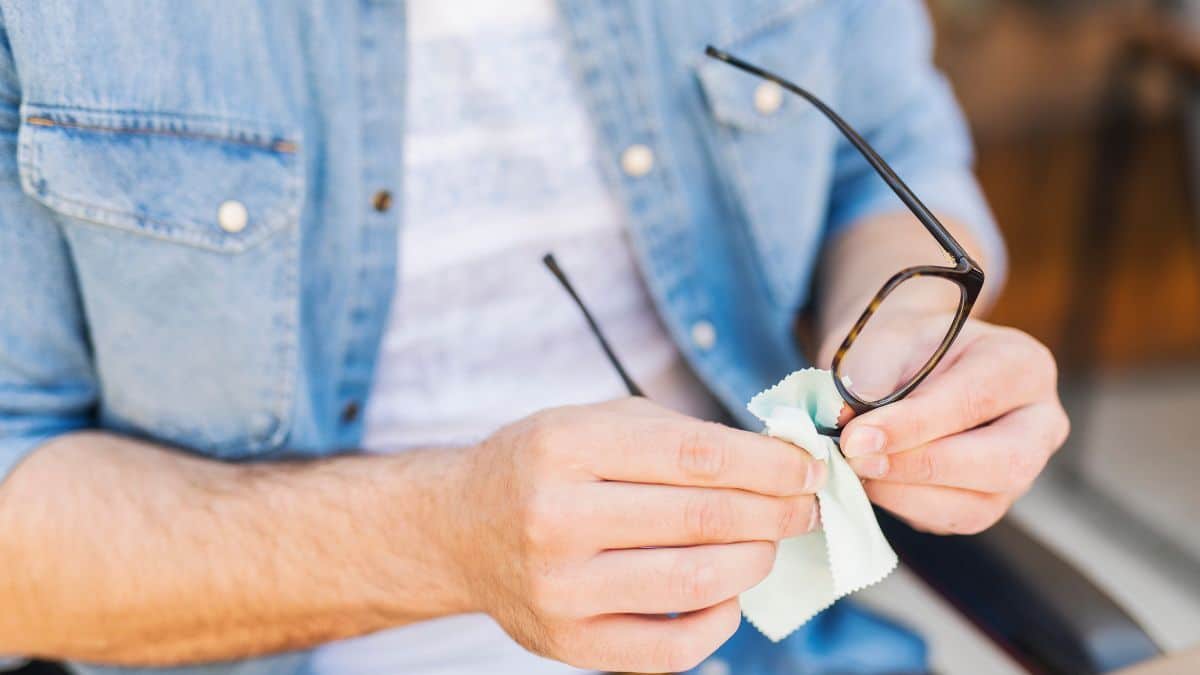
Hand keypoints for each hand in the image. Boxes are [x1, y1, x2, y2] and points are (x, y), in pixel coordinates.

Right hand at [447, 398, 826, 672]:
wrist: (461, 528)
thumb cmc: (542, 467)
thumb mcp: (595, 422)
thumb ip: (678, 436)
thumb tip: (775, 459)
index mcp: (565, 448)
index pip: (696, 456)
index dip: (768, 463)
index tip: (807, 465)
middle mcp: (556, 518)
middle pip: (702, 519)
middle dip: (775, 511)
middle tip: (805, 506)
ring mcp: (560, 588)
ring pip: (693, 583)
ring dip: (755, 562)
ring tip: (770, 544)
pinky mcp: (567, 643)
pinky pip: (669, 649)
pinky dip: (719, 622)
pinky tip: (729, 594)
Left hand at [819, 313, 1068, 534]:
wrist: (904, 365)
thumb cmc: (902, 349)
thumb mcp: (886, 342)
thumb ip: (873, 379)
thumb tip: (852, 425)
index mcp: (1022, 366)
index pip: (976, 400)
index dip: (914, 424)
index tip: (858, 436)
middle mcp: (1038, 423)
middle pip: (1003, 462)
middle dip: (921, 465)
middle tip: (858, 457)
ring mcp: (1021, 471)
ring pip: (978, 505)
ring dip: (906, 493)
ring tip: (856, 468)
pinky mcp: (989, 502)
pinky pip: (952, 520)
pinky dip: (903, 506)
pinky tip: (870, 482)